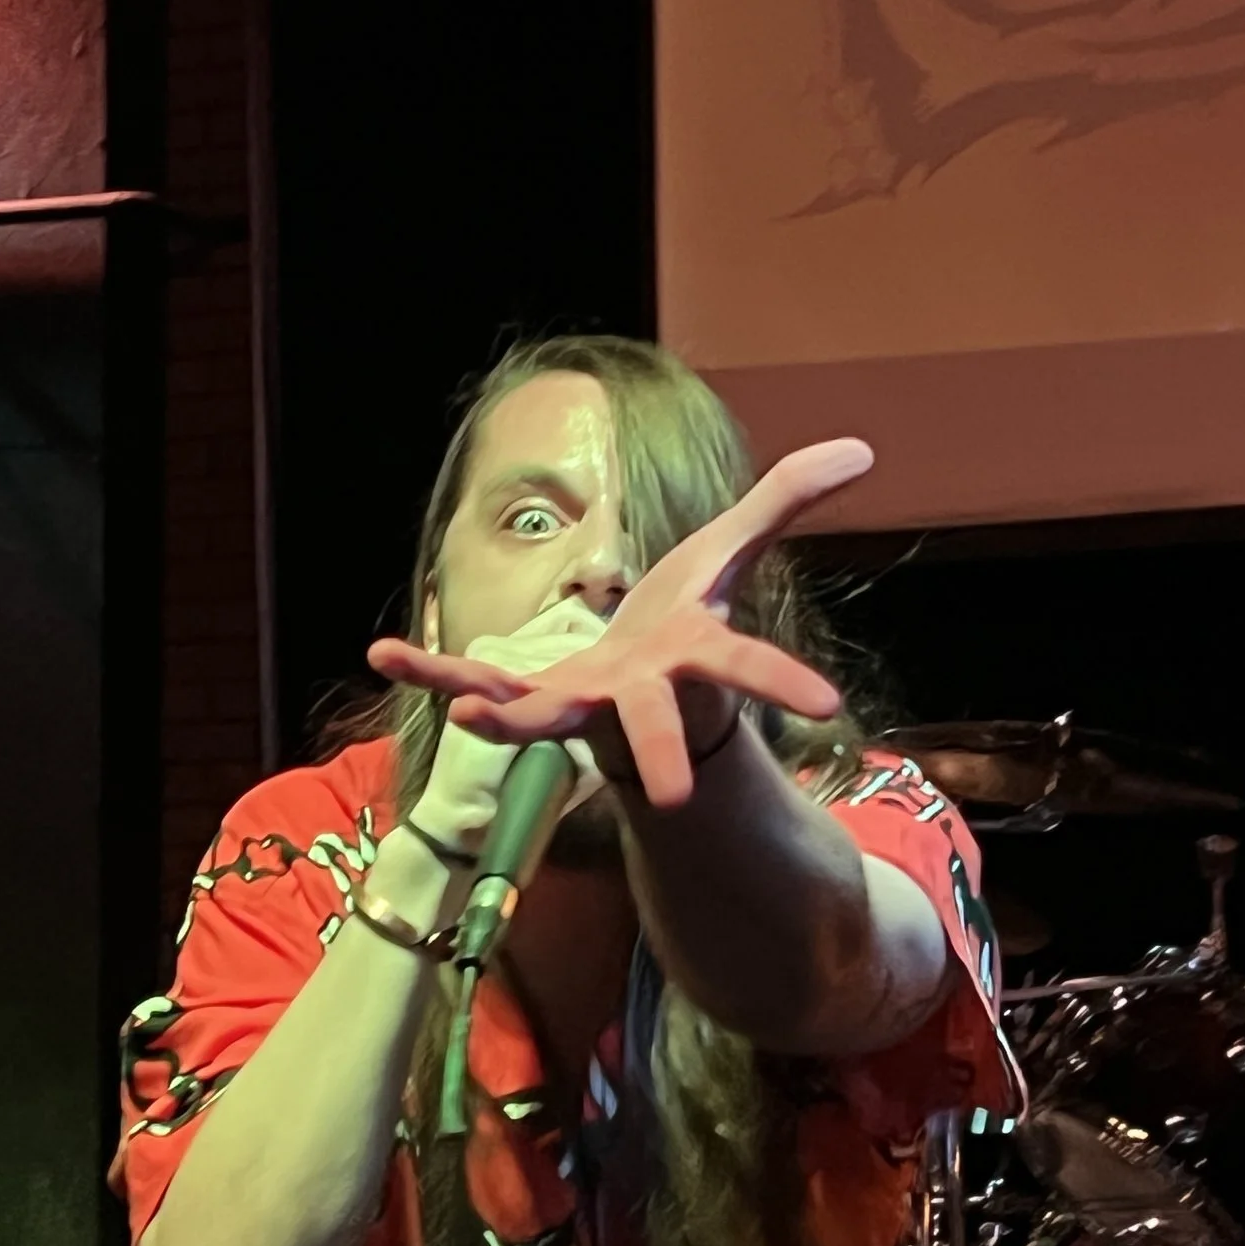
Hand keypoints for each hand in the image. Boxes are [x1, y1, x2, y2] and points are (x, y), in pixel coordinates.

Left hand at [369, 440, 871, 807]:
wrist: (638, 691)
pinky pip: (471, 681)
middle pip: (650, 727)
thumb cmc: (686, 627)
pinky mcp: (525, 698)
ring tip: (467, 709)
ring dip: (503, 717)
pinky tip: (381, 652)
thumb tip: (863, 450)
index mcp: (690, 659)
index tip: (829, 707)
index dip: (784, 682)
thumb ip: (786, 502)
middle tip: (677, 795)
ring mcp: (574, 704)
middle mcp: (633, 695)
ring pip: (540, 718)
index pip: (747, 666)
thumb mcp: (732, 552)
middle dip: (659, 754)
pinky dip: (428, 670)